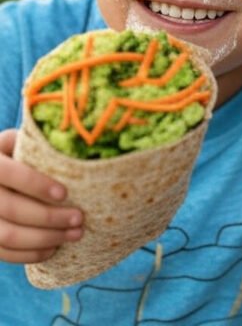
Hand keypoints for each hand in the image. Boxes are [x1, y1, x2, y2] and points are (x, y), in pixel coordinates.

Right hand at [0, 129, 82, 262]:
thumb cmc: (17, 154)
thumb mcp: (22, 143)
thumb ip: (41, 145)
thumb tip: (77, 145)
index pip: (9, 174)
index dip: (36, 184)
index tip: (64, 193)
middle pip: (11, 209)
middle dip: (50, 217)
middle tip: (79, 218)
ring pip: (8, 235)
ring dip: (45, 238)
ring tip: (75, 234)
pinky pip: (3, 253)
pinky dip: (30, 254)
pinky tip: (54, 249)